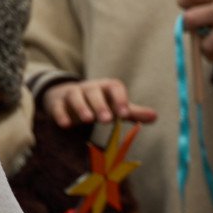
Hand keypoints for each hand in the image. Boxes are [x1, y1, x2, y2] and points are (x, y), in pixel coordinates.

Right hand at [41, 78, 157, 127]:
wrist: (67, 96)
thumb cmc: (98, 103)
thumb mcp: (114, 106)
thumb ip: (132, 111)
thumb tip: (155, 116)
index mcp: (105, 87)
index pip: (114, 87)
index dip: (120, 99)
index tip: (125, 114)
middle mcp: (89, 88)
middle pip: (94, 92)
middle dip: (100, 105)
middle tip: (106, 120)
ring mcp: (72, 94)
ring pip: (75, 96)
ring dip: (81, 107)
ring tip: (87, 120)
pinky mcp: (58, 103)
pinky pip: (58, 106)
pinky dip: (61, 114)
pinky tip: (65, 125)